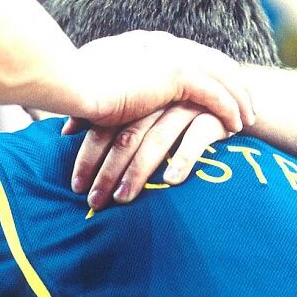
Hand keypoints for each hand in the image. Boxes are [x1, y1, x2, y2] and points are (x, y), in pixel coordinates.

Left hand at [65, 103, 230, 209]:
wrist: (230, 94)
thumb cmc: (175, 107)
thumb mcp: (144, 107)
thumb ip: (108, 117)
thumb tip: (66, 129)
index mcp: (137, 97)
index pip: (105, 126)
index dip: (88, 155)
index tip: (75, 185)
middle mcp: (157, 100)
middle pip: (126, 137)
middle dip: (107, 171)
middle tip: (93, 201)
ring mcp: (185, 106)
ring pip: (155, 140)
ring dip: (137, 172)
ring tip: (123, 199)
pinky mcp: (212, 116)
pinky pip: (196, 139)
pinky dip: (182, 160)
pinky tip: (170, 182)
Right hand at [70, 30, 254, 132]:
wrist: (70, 82)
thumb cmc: (72, 85)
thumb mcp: (96, 80)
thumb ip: (111, 83)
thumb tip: (103, 98)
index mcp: (145, 42)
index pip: (188, 52)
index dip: (207, 70)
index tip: (220, 87)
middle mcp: (162, 43)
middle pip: (212, 59)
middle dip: (233, 81)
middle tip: (247, 103)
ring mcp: (170, 56)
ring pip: (220, 75)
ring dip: (238, 97)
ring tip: (250, 119)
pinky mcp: (175, 76)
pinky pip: (214, 94)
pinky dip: (229, 109)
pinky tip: (238, 125)